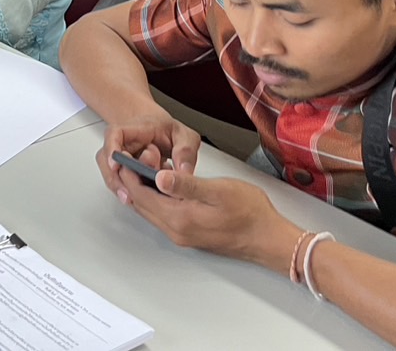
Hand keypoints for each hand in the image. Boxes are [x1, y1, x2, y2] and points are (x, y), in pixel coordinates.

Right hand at [97, 114, 201, 195]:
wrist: (162, 132)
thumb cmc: (169, 132)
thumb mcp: (184, 136)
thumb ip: (185, 152)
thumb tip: (183, 172)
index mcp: (136, 129)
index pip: (115, 133)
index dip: (112, 149)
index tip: (116, 165)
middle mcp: (122, 142)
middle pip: (106, 158)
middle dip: (118, 178)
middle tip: (130, 193)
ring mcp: (120, 157)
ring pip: (109, 173)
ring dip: (122, 187)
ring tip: (136, 199)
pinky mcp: (122, 171)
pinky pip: (118, 182)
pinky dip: (127, 191)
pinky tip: (139, 200)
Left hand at [116, 167, 300, 272]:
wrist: (270, 239)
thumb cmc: (250, 213)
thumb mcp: (218, 190)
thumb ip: (186, 184)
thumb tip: (159, 176)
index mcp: (179, 218)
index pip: (140, 196)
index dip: (129, 175)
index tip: (125, 156)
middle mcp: (176, 231)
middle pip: (141, 204)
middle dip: (133, 181)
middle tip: (134, 158)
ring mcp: (183, 235)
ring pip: (151, 210)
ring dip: (145, 191)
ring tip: (148, 167)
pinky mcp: (190, 235)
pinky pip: (164, 215)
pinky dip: (158, 199)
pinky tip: (167, 185)